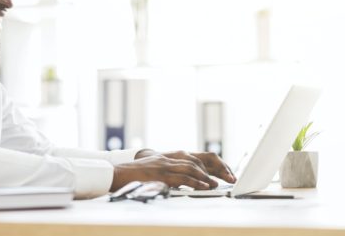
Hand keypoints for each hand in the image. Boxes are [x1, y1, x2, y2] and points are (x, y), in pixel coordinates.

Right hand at [110, 149, 235, 191]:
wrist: (118, 173)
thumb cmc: (135, 174)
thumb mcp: (155, 169)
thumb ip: (169, 172)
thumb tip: (184, 182)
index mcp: (169, 156)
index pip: (195, 157)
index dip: (211, 165)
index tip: (223, 173)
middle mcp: (169, 158)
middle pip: (198, 160)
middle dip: (214, 169)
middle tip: (227, 177)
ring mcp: (165, 165)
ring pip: (192, 167)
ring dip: (206, 176)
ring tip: (216, 184)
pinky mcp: (161, 174)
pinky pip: (182, 177)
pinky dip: (195, 182)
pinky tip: (203, 186)